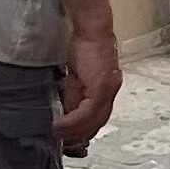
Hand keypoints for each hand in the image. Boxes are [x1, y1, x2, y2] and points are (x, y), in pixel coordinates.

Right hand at [56, 23, 123, 150]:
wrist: (92, 30)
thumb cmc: (85, 45)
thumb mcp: (77, 75)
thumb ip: (75, 94)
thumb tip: (67, 111)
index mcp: (106, 88)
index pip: (97, 116)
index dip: (83, 128)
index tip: (69, 134)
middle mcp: (110, 92)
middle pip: (97, 122)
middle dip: (79, 134)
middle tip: (63, 138)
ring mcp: (108, 91)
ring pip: (93, 121)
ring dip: (74, 130)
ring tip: (58, 133)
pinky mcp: (101, 88)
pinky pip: (87, 112)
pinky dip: (73, 121)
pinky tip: (61, 124)